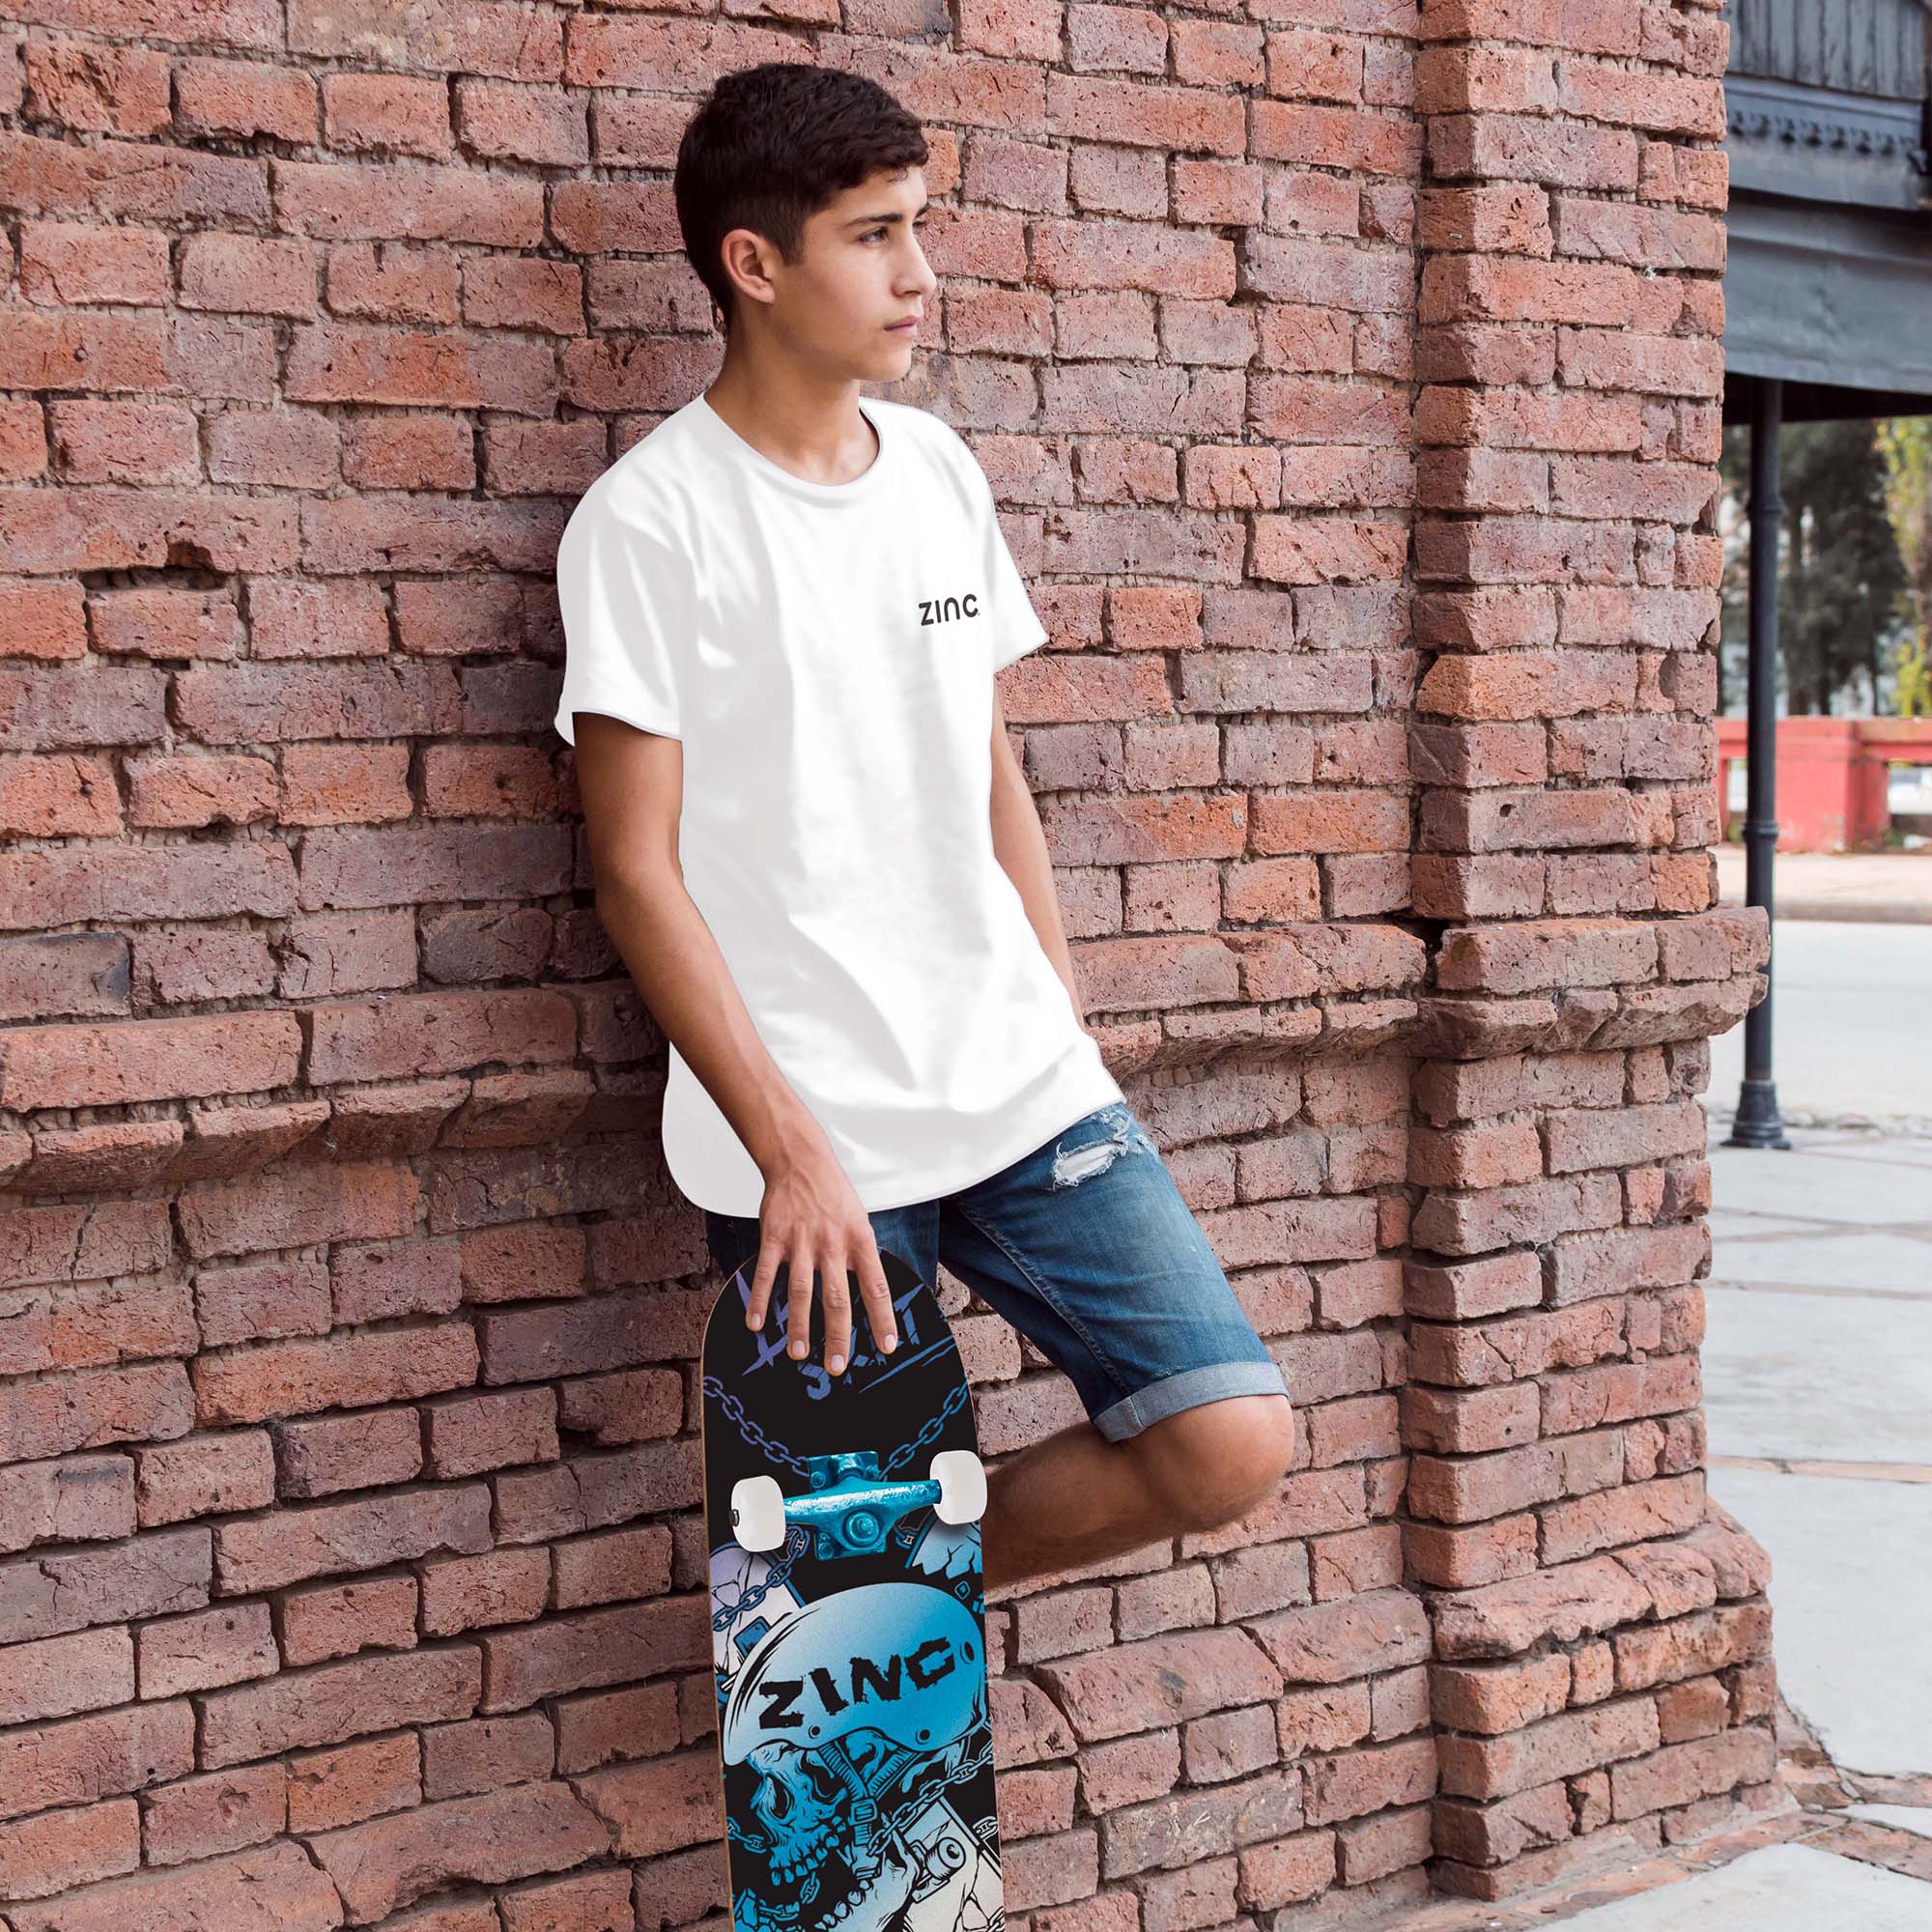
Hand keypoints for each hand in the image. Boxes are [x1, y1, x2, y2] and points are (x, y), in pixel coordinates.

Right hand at [744, 1146, 897, 1376]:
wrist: (800, 1160)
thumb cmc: (833, 1195)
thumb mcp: (859, 1222)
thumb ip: (861, 1257)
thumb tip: (869, 1294)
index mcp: (860, 1241)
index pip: (877, 1287)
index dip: (883, 1319)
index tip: (887, 1347)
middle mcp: (832, 1244)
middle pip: (837, 1298)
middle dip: (838, 1335)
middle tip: (836, 1366)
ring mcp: (802, 1241)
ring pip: (800, 1291)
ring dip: (799, 1325)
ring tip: (798, 1353)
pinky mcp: (774, 1236)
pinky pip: (765, 1273)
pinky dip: (759, 1300)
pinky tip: (755, 1323)